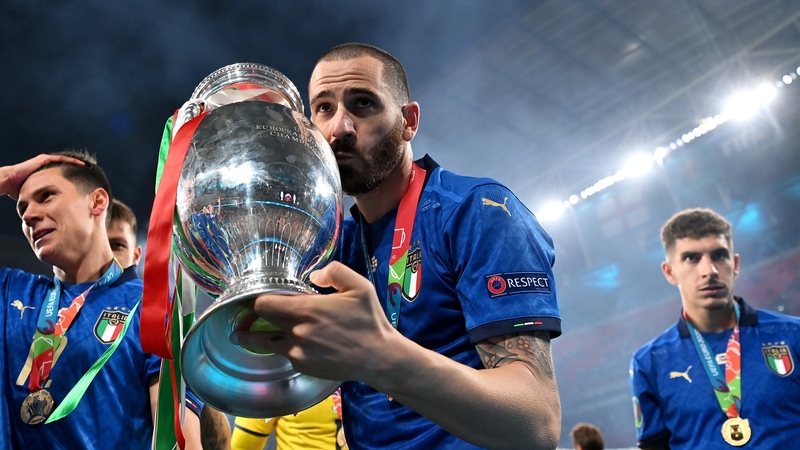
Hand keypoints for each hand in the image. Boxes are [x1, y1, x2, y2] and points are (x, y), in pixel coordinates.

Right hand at [1, 154, 84, 199]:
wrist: (9, 182)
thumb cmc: (17, 190)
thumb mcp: (35, 194)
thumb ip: (42, 199)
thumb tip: (49, 211)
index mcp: (43, 173)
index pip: (60, 174)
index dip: (70, 176)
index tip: (80, 180)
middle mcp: (44, 166)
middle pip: (63, 166)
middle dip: (74, 168)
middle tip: (87, 172)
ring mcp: (44, 161)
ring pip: (64, 161)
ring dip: (75, 163)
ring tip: (87, 166)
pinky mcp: (43, 159)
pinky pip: (60, 159)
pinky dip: (70, 160)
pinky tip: (80, 163)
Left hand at [230, 261, 399, 382]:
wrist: (378, 357)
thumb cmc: (369, 320)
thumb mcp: (359, 286)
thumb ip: (334, 272)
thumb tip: (313, 276)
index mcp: (307, 309)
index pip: (263, 303)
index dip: (256, 297)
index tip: (254, 294)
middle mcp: (297, 332)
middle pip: (261, 320)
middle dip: (254, 314)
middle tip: (247, 310)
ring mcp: (298, 352)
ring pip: (266, 340)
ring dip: (258, 334)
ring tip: (243, 332)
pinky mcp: (302, 366)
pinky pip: (283, 352)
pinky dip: (281, 345)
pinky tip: (283, 341)